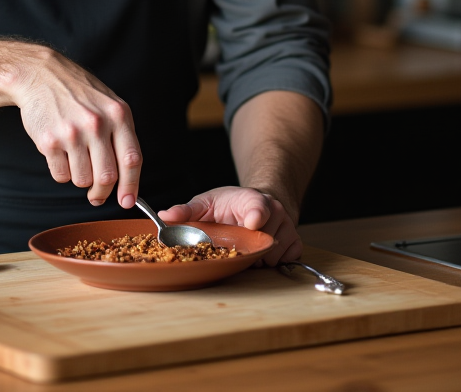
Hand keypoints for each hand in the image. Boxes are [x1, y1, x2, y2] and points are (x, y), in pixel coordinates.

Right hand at [5, 47, 142, 209]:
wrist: (41, 75)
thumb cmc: (77, 91)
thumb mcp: (109, 104)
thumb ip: (121, 135)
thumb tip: (127, 178)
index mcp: (117, 114)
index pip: (131, 159)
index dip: (131, 186)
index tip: (127, 201)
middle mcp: (97, 124)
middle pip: (107, 177)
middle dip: (102, 193)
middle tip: (97, 195)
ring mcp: (72, 133)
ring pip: (82, 180)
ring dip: (80, 178)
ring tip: (75, 158)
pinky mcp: (49, 141)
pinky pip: (61, 175)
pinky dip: (62, 172)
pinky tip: (60, 152)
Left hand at [158, 185, 301, 264]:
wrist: (256, 202)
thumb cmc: (229, 204)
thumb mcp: (205, 203)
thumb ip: (187, 210)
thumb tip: (164, 215)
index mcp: (250, 199)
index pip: (258, 207)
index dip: (256, 216)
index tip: (251, 224)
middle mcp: (274, 210)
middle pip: (263, 240)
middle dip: (246, 249)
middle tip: (237, 241)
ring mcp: (287, 225)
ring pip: (274, 254)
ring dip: (258, 258)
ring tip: (247, 244)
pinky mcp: (295, 240)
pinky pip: (288, 259)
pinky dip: (274, 261)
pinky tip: (261, 251)